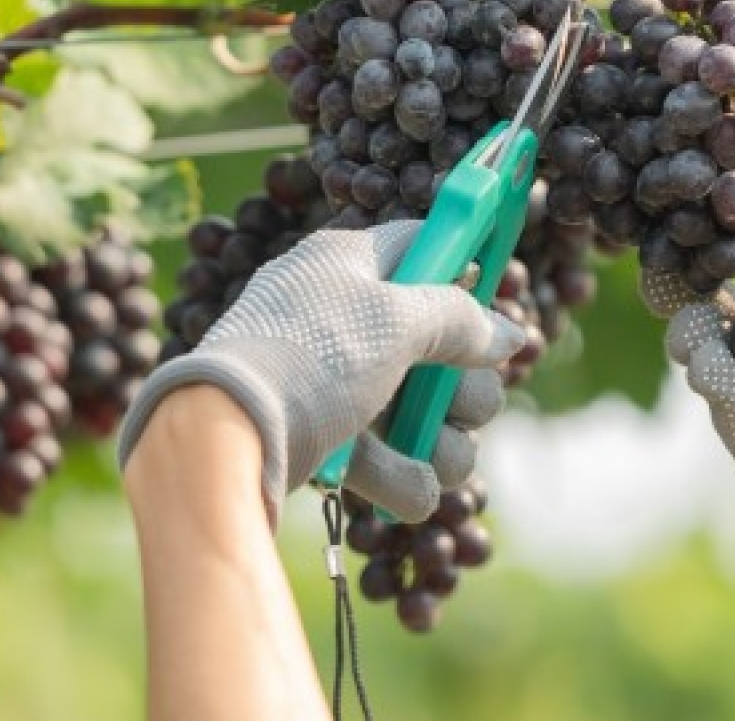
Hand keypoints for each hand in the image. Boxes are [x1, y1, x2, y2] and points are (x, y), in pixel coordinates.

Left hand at [118, 221, 524, 524]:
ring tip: (433, 455)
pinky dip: (401, 475)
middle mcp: (341, 314)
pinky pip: (386, 456)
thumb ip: (459, 319)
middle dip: (464, 386)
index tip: (495, 300)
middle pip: (438, 343)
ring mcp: (332, 378)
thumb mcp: (394, 321)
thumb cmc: (309, 358)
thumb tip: (509, 332)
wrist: (226, 437)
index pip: (422, 244)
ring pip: (421, 409)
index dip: (465, 268)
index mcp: (347, 263)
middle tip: (459, 404)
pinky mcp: (323, 436)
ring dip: (441, 440)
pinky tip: (404, 489)